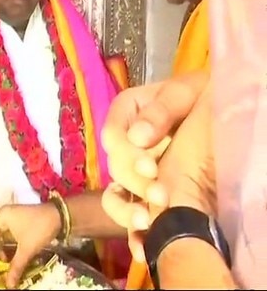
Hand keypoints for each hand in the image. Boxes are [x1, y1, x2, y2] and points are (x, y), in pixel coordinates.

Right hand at [0, 203, 60, 287]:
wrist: (60, 216)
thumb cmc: (39, 228)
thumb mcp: (27, 249)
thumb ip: (16, 267)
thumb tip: (9, 285)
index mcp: (1, 217)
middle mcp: (3, 216)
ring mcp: (11, 218)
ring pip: (0, 238)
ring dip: (0, 252)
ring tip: (2, 265)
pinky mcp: (19, 222)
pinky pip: (7, 236)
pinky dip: (7, 248)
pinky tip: (9, 258)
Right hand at [101, 71, 208, 260]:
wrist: (227, 122)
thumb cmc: (206, 100)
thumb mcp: (185, 95)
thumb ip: (160, 111)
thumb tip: (137, 138)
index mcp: (128, 111)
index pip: (113, 134)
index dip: (128, 153)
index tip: (151, 168)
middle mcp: (125, 141)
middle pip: (116, 167)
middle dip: (137, 182)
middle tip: (162, 194)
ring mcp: (133, 170)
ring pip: (115, 194)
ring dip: (128, 210)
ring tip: (149, 221)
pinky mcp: (143, 194)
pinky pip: (128, 214)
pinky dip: (132, 231)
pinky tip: (142, 245)